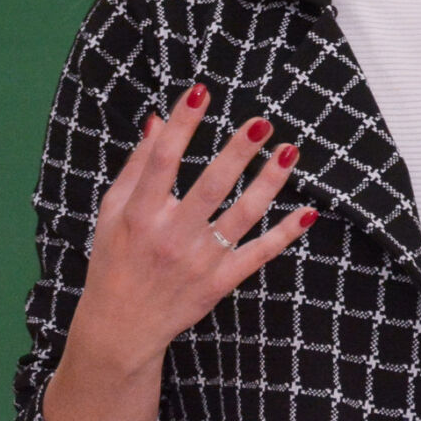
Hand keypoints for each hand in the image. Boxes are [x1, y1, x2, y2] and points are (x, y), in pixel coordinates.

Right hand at [70, 82, 317, 370]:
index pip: (162, 162)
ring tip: (289, 150)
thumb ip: (137, 165)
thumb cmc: (115, 259)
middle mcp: (171, 236)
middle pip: (211, 187)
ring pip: (242, 216)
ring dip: (269, 183)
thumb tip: (159, 120)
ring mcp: (199, 261)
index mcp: (140, 214)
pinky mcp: (220, 282)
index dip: (181, 125)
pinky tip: (308, 211)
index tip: (200, 92)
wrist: (121, 327)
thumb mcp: (112, 211)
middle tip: (262, 123)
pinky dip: (284, 234)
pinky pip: (258, 254)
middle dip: (237, 153)